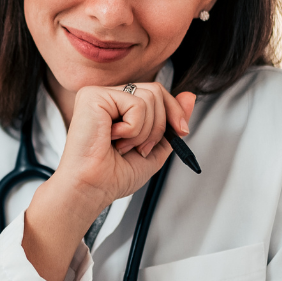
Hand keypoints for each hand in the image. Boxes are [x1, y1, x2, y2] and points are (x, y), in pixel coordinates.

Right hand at [21, 82, 195, 280]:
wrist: (91, 189)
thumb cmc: (112, 176)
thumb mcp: (154, 149)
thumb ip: (171, 123)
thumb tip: (189, 95)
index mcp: (119, 107)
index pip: (156, 92)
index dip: (174, 111)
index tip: (181, 132)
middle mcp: (108, 96)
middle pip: (156, 91)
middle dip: (159, 126)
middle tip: (140, 149)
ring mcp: (99, 94)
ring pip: (149, 97)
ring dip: (144, 132)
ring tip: (123, 146)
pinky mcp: (93, 96)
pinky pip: (136, 104)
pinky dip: (133, 129)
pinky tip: (113, 139)